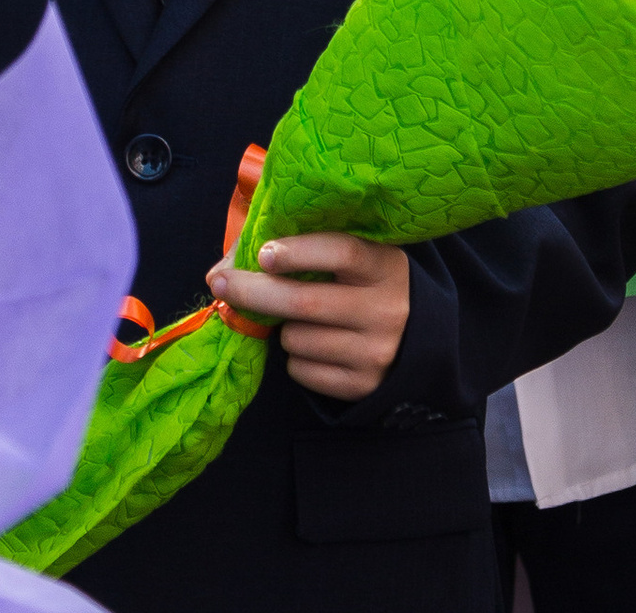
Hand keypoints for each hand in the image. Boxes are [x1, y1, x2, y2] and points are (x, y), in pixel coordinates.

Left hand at [209, 234, 410, 401]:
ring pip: (297, 339)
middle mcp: (385, 309)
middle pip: (305, 302)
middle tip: (221, 282)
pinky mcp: (362, 386)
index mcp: (384, 265)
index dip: (299, 251)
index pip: (342, 252)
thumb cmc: (364, 284)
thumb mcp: (350, 257)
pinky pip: (302, 372)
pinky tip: (314, 344)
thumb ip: (293, 249)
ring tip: (302, 319)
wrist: (417, 338)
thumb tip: (218, 271)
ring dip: (283, 329)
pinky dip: (296, 358)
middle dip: (255, 292)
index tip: (263, 253)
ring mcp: (375, 352)